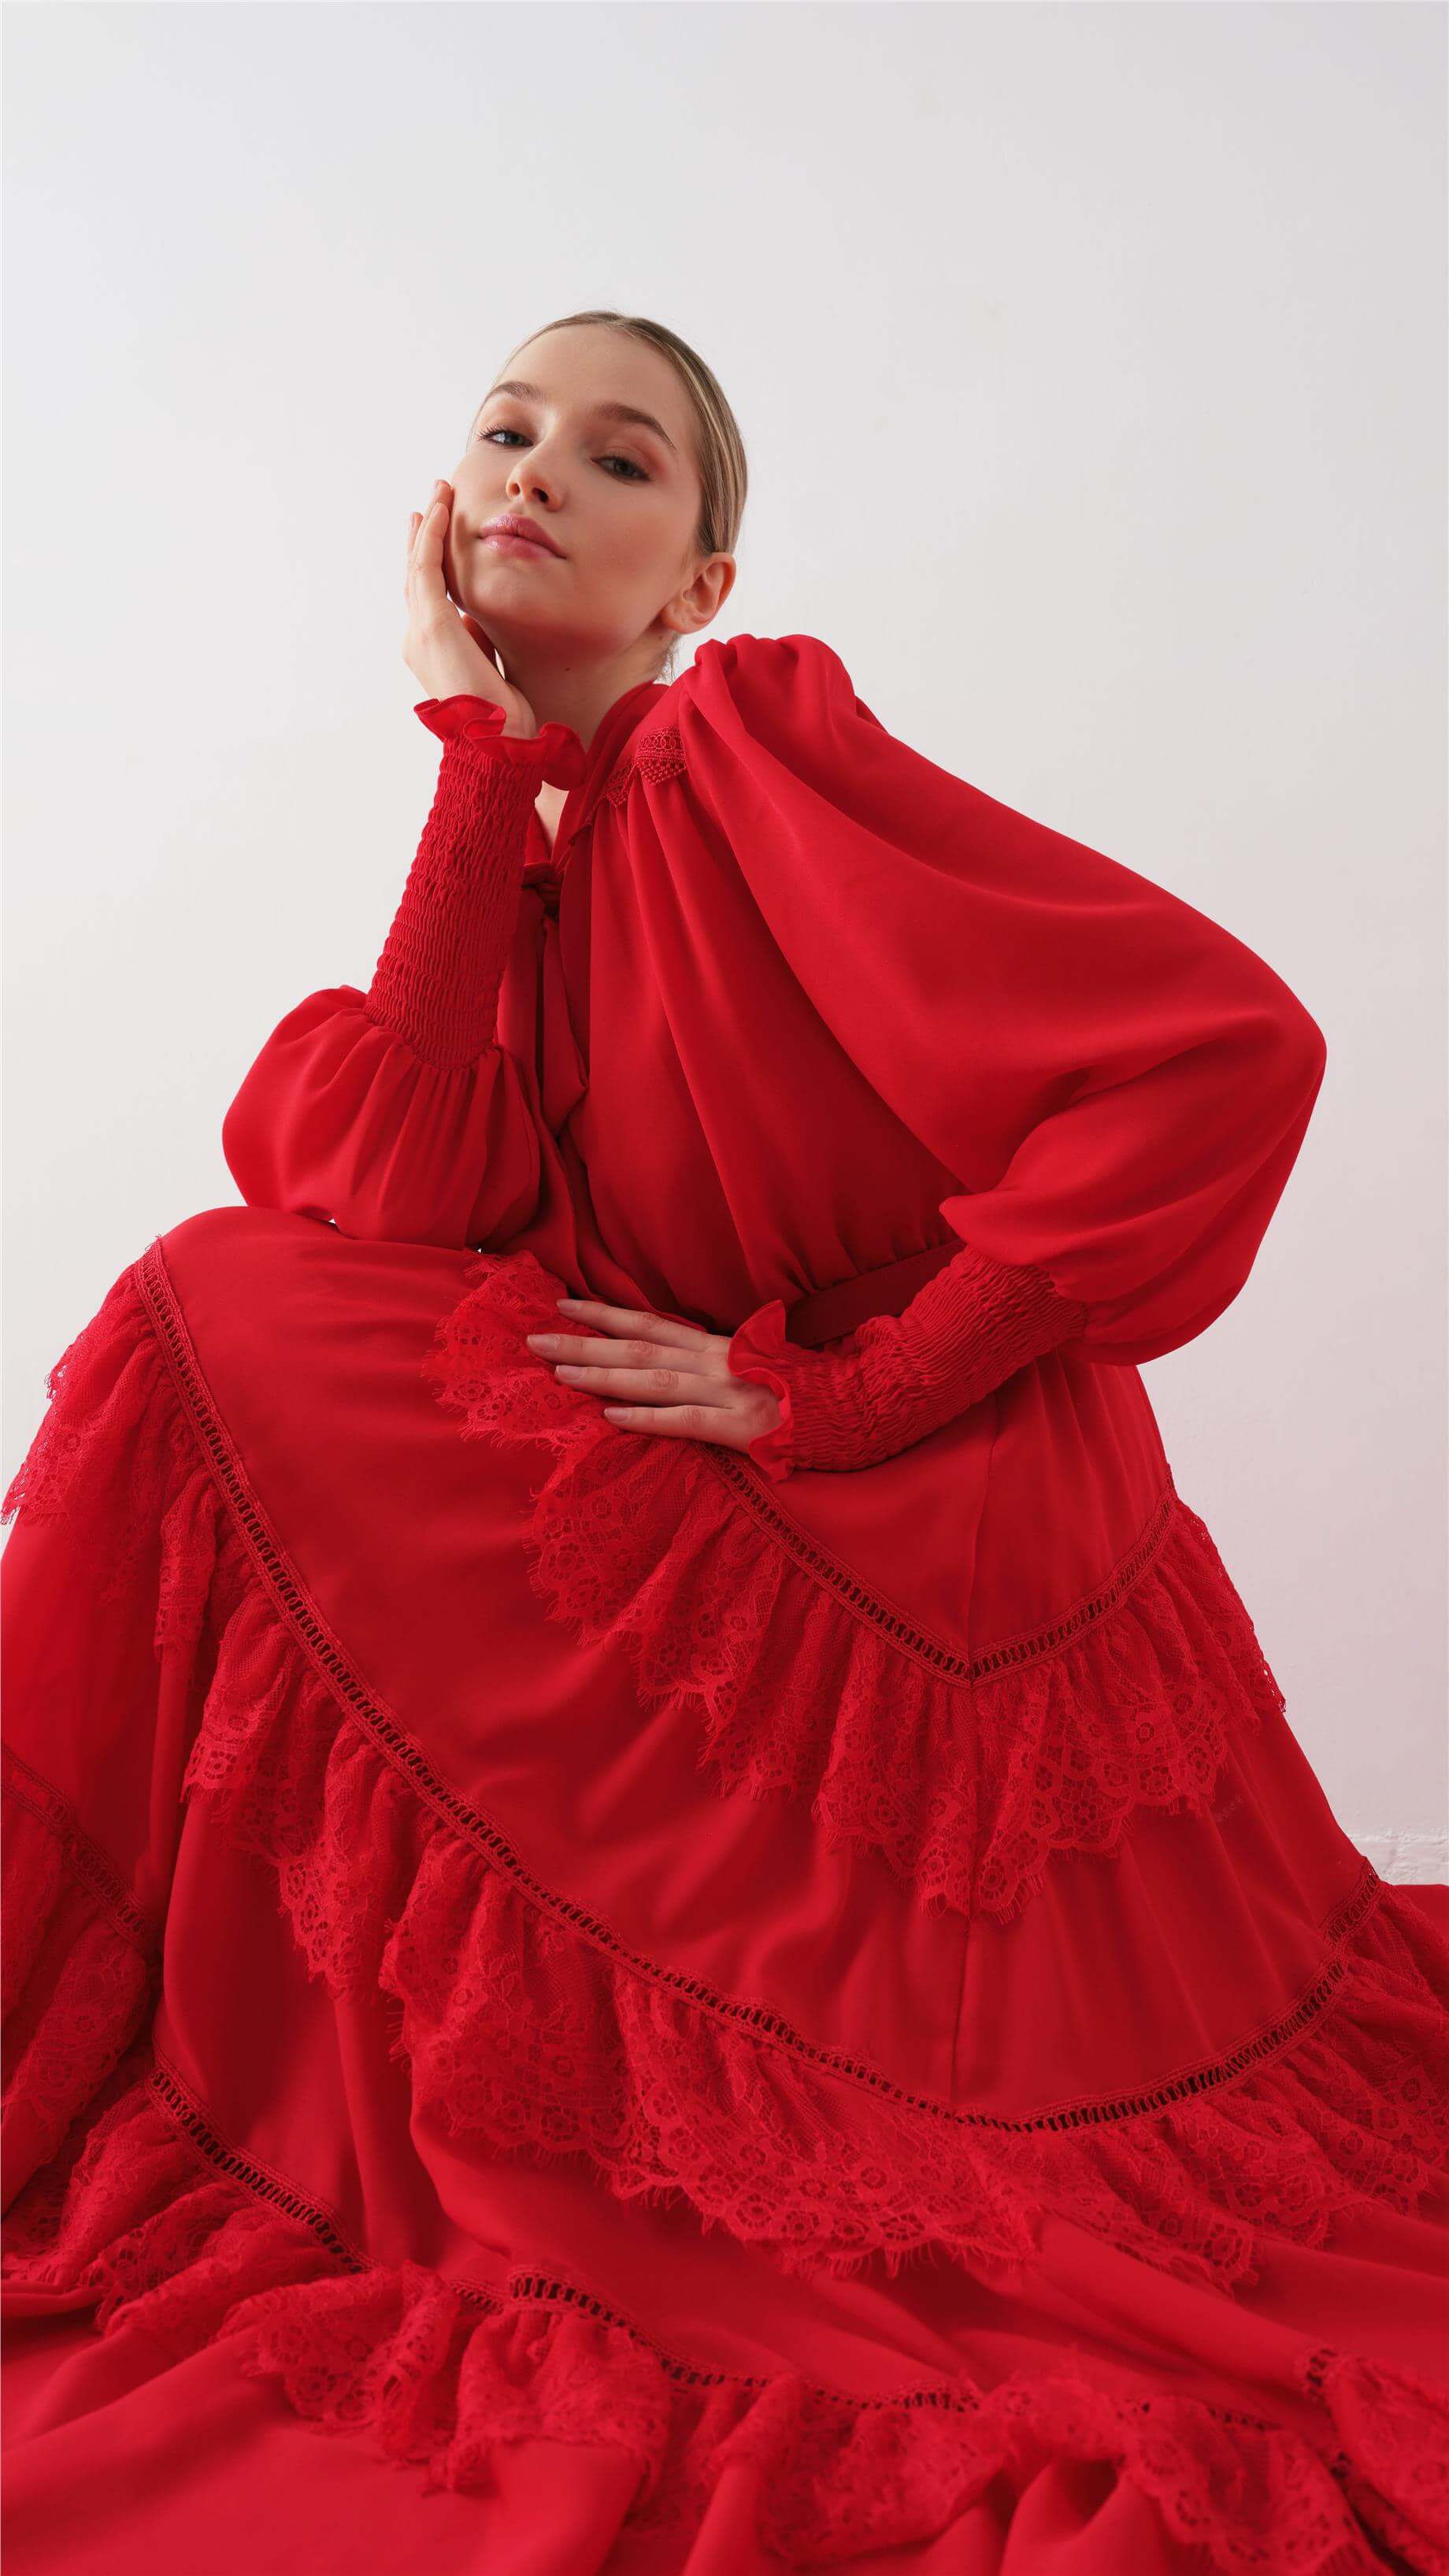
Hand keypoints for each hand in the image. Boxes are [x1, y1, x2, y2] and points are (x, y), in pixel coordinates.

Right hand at [403, 479, 537, 735]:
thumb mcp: (488, 666)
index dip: (432, 565)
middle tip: (429, 504)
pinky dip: (431, 536)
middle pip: (417, 576)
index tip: (438, 538)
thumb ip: (477, 641)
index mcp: (431, 650)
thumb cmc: (500, 715)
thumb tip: (474, 621)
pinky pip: (426, 568)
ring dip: (427, 526)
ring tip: (436, 493)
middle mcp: (418, 638)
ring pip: (418, 565)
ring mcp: (421, 630)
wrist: (494, 737)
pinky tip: (437, 510)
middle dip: (423, 538)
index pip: (429, 598)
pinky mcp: (432, 623)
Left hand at [523, 1296, 782, 1455]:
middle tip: (533, 1338)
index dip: (604, 1313)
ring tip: (559, 1371)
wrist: (857, 1407)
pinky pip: (687, 1421)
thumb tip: (674, 1352)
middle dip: (583, 1342)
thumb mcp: (757, 1360)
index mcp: (717, 1345)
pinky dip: (647, 1418)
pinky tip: (611, 1417)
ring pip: (653, 1380)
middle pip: (638, 1347)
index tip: (561, 1303)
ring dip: (602, 1375)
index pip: (650, 1323)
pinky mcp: (741, 1428)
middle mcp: (715, 1361)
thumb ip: (716, 1357)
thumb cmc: (806, 1388)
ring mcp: (727, 1393)